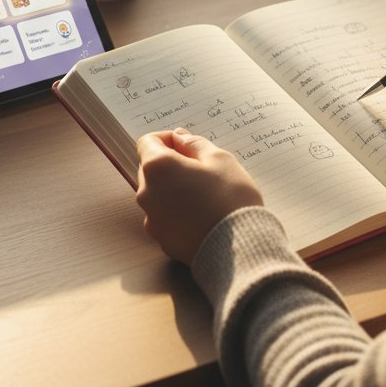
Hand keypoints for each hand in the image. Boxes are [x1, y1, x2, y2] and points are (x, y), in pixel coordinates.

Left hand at [136, 128, 262, 263]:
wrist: (239, 249)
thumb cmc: (231, 198)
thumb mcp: (220, 159)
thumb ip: (194, 143)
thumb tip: (179, 137)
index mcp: (158, 168)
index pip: (147, 142)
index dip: (168, 139)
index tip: (188, 146)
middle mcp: (146, 193)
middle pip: (151, 169)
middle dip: (172, 164)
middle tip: (203, 171)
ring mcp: (152, 219)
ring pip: (158, 194)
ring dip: (174, 189)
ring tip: (205, 195)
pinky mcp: (161, 240)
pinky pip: (165, 217)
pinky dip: (178, 212)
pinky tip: (202, 215)